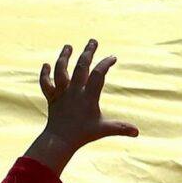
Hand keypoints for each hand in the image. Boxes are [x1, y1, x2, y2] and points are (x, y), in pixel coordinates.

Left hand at [28, 39, 137, 168]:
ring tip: (68, 46)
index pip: (98, 74)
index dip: (105, 64)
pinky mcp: (52, 98)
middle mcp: (74, 91)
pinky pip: (46, 84)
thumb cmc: (83, 135)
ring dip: (64, 57)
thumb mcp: (103, 129)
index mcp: (88, 96)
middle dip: (88, 53)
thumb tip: (137, 132)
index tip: (112, 57)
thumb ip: (120, 128)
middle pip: (81, 67)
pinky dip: (44, 74)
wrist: (59, 141)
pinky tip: (46, 65)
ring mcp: (62, 93)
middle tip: (93, 41)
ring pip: (61, 71)